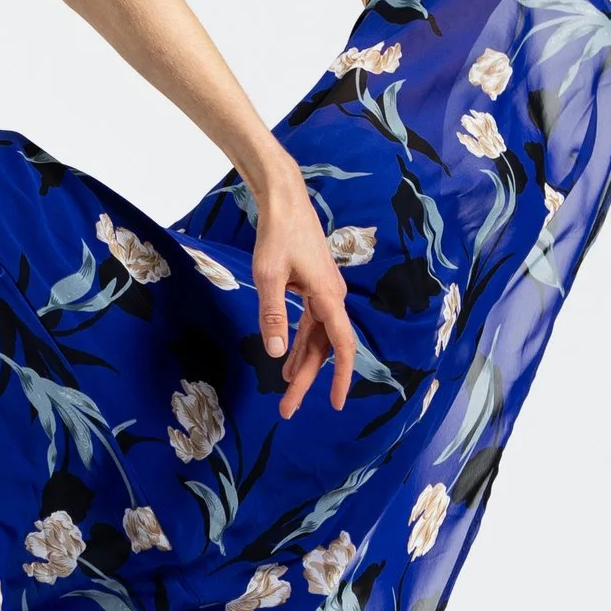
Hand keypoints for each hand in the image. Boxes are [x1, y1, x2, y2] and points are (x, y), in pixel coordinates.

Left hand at [251, 155, 357, 417]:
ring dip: (303, 364)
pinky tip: (288, 361)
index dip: (340, 377)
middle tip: (287, 409)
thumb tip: (276, 355)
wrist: (284, 200)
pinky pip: (309, 324)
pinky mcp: (312, 287)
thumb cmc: (277, 234)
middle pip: (324, 349)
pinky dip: (299, 344)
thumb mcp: (268, 276)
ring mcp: (323, 293)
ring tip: (287, 392)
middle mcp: (331, 298)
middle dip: (308, 381)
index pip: (342, 347)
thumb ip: (273, 315)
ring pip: (316, 338)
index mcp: (328, 297)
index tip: (335, 404)